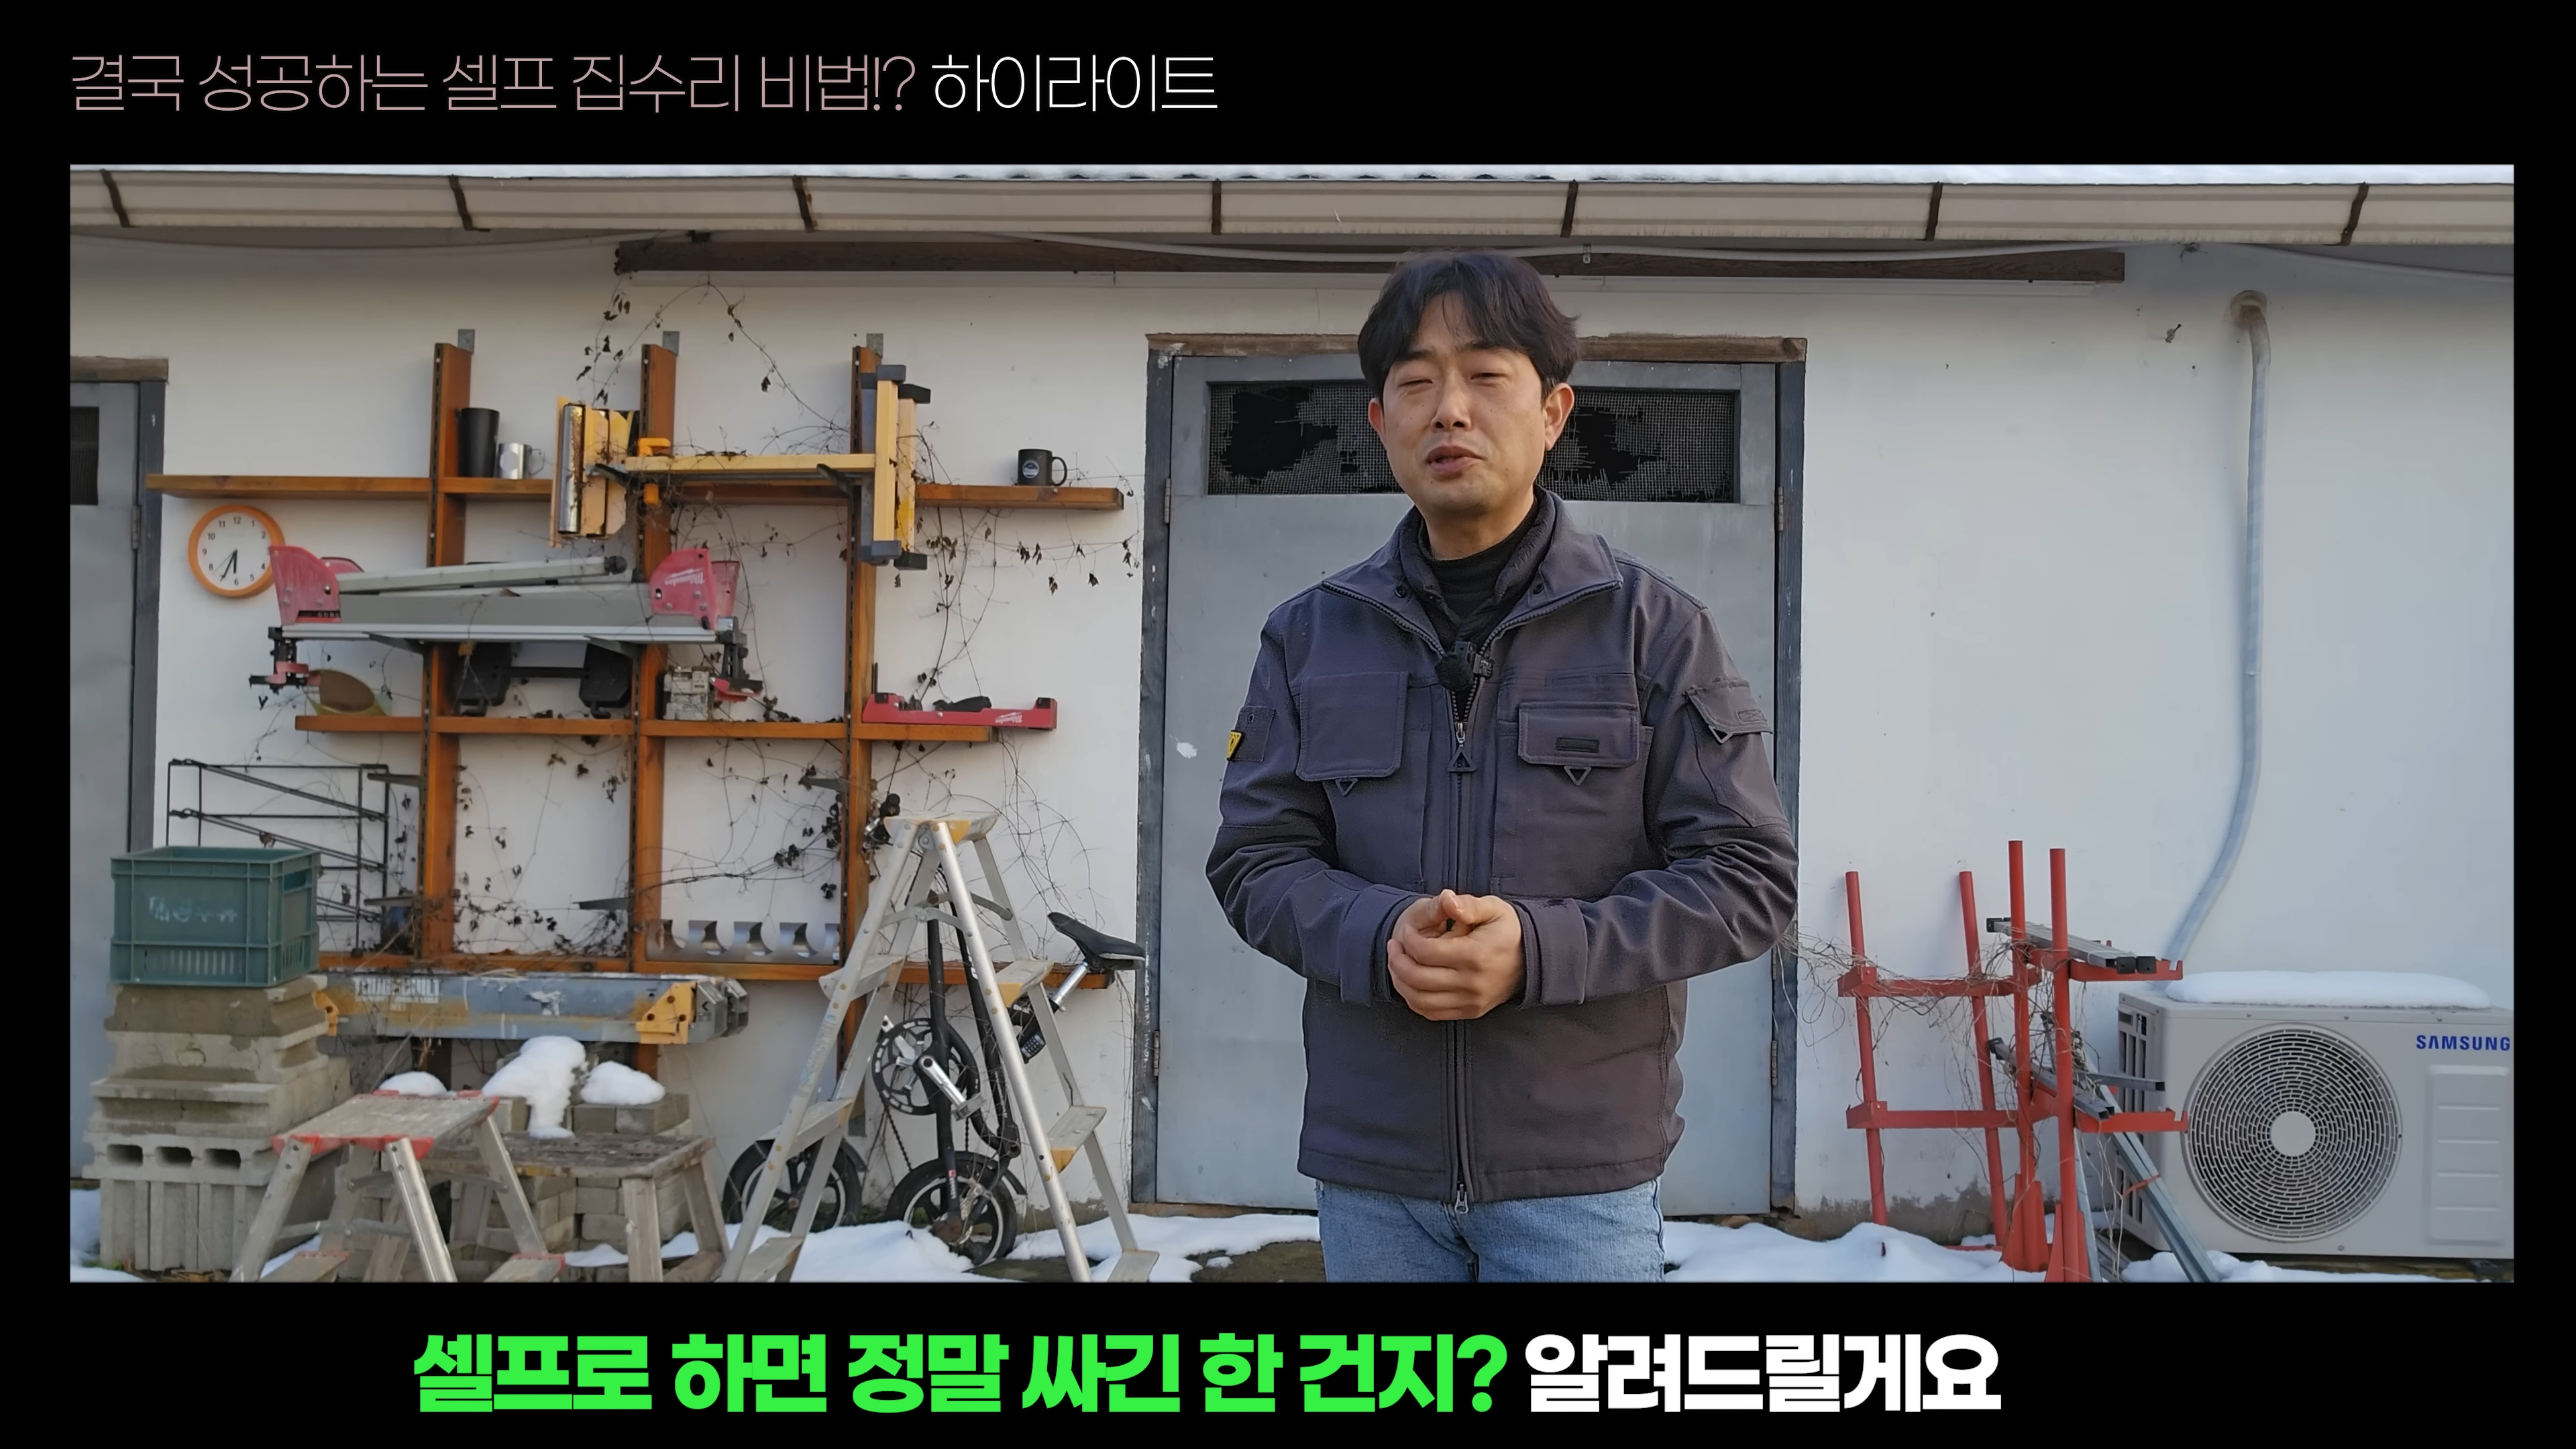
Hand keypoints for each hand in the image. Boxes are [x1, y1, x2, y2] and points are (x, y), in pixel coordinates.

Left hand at [1388, 890, 1523, 1020]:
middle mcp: (1472, 983)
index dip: (1408, 940)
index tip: (1406, 931)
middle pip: (1418, 978)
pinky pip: (1431, 1012)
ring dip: (1400, 982)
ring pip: (1420, 1000)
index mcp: (1476, 955)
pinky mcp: (1470, 1012)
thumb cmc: (1507, 930)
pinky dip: (1413, 999)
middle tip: (1394, 946)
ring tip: (1397, 963)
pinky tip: (1410, 982)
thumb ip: (1467, 905)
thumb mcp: (1493, 908)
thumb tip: (1446, 900)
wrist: (1531, 959)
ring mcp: (1471, 1001)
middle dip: (1397, 961)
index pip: (1426, 952)